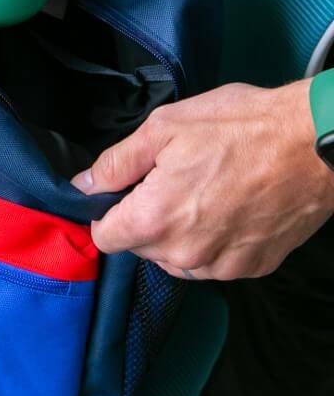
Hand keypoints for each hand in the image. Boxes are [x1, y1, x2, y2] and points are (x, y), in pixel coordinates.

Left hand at [71, 81, 333, 279]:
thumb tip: (83, 184)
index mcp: (154, 220)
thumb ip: (118, 162)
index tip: (127, 190)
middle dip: (147, 217)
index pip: (105, 237)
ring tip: (207, 191)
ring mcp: (222, 266)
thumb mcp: (165, 127)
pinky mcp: (254, 268)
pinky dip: (216, 241)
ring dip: (181, 233)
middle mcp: (184, 254)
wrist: (314, 145)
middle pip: (141, 247)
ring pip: (178, 258)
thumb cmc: (239, 127)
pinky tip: (232, 208)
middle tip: (175, 178)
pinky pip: (216, 262)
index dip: (109, 210)